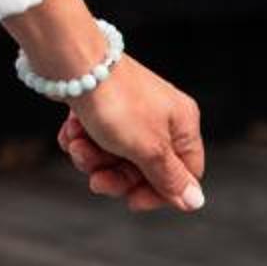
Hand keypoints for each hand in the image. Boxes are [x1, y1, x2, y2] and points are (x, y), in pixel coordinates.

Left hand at [55, 56, 206, 214]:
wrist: (72, 64)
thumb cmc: (116, 102)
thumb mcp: (148, 149)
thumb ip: (170, 178)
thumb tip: (195, 201)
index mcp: (182, 123)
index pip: (183, 174)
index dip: (158, 193)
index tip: (132, 201)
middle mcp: (160, 116)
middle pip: (144, 169)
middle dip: (115, 176)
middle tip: (95, 179)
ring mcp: (130, 110)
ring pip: (114, 156)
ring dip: (92, 158)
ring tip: (78, 145)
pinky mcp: (102, 105)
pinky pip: (94, 138)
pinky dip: (80, 140)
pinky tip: (71, 131)